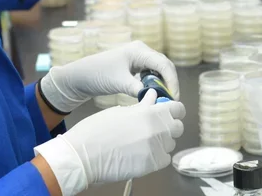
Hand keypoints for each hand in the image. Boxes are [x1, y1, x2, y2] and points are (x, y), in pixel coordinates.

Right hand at [34, 89, 185, 195]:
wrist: (83, 155)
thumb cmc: (96, 130)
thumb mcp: (120, 111)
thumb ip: (141, 105)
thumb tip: (152, 97)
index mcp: (149, 112)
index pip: (178, 109)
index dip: (175, 110)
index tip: (170, 112)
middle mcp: (158, 129)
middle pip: (177, 127)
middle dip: (169, 126)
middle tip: (155, 128)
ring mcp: (156, 148)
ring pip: (170, 144)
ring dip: (161, 142)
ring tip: (142, 143)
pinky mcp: (152, 165)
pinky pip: (164, 159)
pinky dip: (157, 157)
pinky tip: (142, 154)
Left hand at [40, 41, 179, 113]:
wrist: (80, 76)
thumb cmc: (98, 74)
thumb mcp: (118, 83)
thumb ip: (137, 89)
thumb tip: (155, 98)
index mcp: (139, 50)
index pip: (163, 64)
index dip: (171, 80)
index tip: (173, 97)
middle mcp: (141, 52)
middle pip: (164, 66)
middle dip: (169, 83)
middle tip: (171, 101)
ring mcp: (138, 59)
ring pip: (158, 71)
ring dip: (162, 85)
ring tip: (163, 100)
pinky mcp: (135, 67)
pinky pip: (150, 75)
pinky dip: (154, 85)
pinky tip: (152, 95)